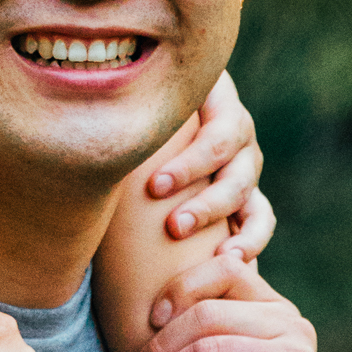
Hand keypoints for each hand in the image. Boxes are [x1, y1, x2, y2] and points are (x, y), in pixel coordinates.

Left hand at [139, 68, 275, 263]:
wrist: (157, 109)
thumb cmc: (139, 98)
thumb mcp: (142, 90)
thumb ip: (128, 100)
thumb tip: (91, 119)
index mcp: (220, 104)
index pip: (217, 136)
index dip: (190, 165)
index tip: (154, 188)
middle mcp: (239, 136)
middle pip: (237, 172)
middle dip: (207, 204)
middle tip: (174, 227)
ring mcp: (245, 167)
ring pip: (251, 199)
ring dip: (238, 232)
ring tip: (220, 257)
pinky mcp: (246, 194)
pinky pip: (260, 220)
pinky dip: (251, 241)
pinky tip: (231, 262)